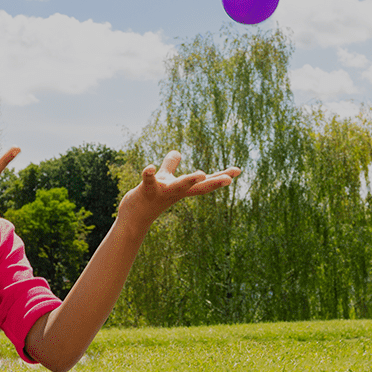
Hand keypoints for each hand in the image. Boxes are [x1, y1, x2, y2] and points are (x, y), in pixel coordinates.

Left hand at [118, 151, 239, 228]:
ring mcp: (162, 193)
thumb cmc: (149, 198)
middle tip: (230, 179)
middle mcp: (175, 192)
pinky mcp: (146, 191)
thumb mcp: (163, 179)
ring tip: (201, 173)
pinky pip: (148, 182)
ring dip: (189, 180)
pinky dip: (148, 174)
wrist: (133, 218)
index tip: (238, 171)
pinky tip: (149, 167)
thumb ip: (170, 165)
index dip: (221, 176)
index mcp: (182, 188)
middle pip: (197, 188)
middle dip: (213, 182)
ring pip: (177, 187)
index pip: (204, 183)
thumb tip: (177, 152)